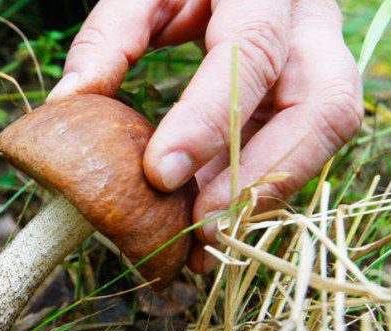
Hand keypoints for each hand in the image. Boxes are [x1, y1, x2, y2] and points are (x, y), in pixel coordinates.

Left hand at [48, 0, 362, 271]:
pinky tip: (214, 223)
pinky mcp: (311, 96)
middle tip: (204, 227)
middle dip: (263, 176)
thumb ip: (111, 35)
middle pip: (321, 108)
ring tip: (207, 245)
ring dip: (265, 196)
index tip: (160, 174)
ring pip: (321, 137)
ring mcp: (322, 63)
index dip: (210, 119)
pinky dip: (257, 190)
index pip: (250, 55)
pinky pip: (298, 148)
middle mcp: (311, 26)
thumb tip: (69, 100)